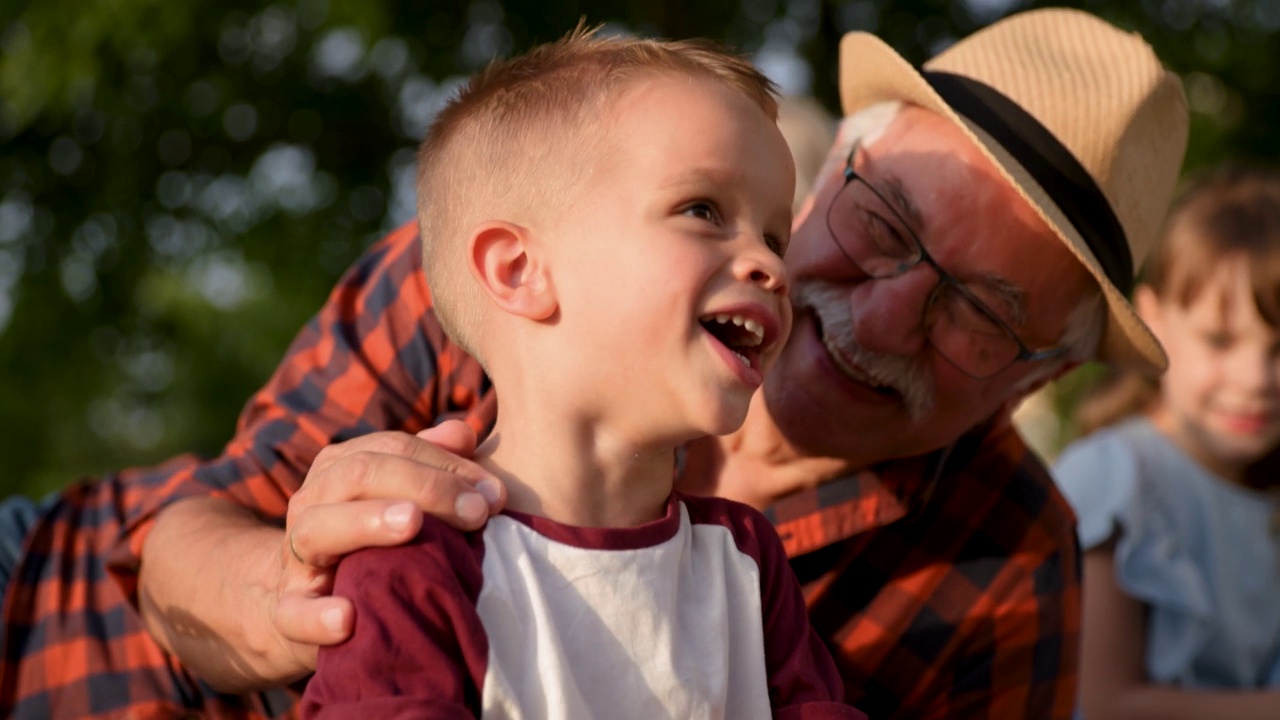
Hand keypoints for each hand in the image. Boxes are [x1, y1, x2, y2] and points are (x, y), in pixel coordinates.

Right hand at [272, 420, 503, 669]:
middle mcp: (311, 503)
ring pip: (319, 528)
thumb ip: (433, 463)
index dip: (446, 464)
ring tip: (413, 524)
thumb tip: (463, 434)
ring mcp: (295, 557)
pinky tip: (347, 619)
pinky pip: (293, 613)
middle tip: (476, 512)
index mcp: (340, 468)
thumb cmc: (372, 544)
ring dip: (369, 522)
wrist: (307, 602)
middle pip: (360, 475)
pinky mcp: (289, 612)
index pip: (392, 449)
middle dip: (425, 487)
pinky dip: (317, 616)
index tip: (495, 493)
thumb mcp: (402, 498)